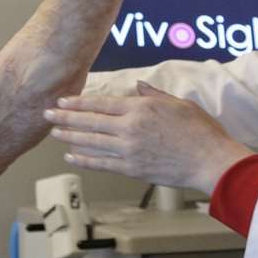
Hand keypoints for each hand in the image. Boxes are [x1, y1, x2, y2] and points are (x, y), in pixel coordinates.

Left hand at [46, 84, 252, 192]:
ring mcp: (129, 150)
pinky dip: (84, 159)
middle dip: (65, 118)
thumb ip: (153, 95)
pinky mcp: (132, 169)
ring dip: (70, 137)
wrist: (210, 161)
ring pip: (91, 142)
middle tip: (46, 114)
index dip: (78, 102)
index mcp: (140, 109)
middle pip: (90, 122)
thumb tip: (138, 87)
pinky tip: (71, 155)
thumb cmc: (201, 131)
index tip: (63, 101)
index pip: (101, 104)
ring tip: (55, 133)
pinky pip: (102, 163)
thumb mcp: (178, 103)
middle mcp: (130, 128)